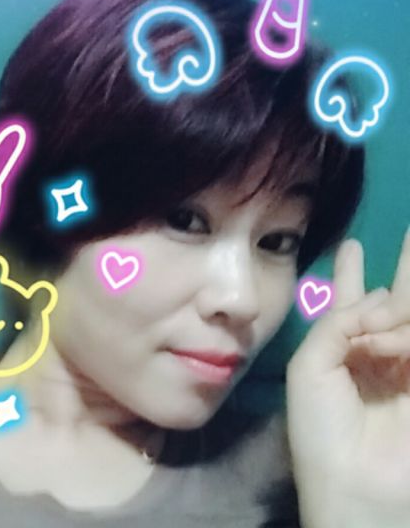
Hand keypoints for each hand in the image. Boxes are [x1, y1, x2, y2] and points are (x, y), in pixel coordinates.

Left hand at [286, 232, 409, 525]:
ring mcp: (407, 369)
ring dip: (405, 290)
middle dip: (400, 270)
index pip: (349, 304)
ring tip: (405, 262)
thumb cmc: (322, 427)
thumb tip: (379, 301)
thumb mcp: (311, 365)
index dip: (352, 276)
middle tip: (408, 227)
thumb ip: (338, 323)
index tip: (352, 246)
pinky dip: (405, 329)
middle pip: (390, 302)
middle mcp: (374, 355)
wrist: (358, 485)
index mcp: (339, 353)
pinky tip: (398, 315)